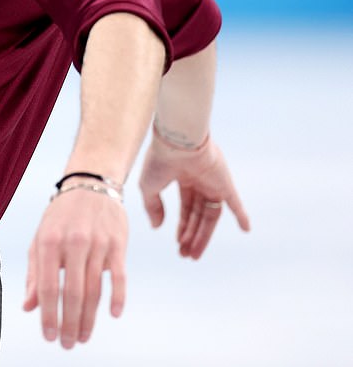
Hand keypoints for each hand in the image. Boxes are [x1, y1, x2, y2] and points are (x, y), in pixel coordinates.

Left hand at [23, 188, 127, 347]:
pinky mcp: (118, 242)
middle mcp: (73, 242)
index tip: (49, 337)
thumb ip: (34, 273)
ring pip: (94, 289)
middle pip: (72, 293)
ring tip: (83, 336)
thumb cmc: (62, 215)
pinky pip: (119, 275)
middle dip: (69, 324)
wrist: (91, 182)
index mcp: (49, 241)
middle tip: (68, 344)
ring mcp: (97, 242)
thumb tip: (28, 307)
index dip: (48, 316)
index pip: (48, 287)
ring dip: (89, 318)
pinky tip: (114, 314)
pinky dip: (118, 297)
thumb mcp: (41, 238)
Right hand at [139, 133, 249, 258]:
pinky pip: (235, 201)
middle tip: (186, 255)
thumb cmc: (160, 160)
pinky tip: (246, 229)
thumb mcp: (148, 187)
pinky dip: (241, 214)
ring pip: (210, 214)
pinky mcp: (224, 182)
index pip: (186, 207)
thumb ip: (153, 207)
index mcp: (182, 176)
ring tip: (194, 254)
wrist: (177, 141)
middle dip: (192, 235)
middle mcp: (199, 180)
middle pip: (198, 214)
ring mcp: (213, 181)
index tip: (179, 243)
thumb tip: (157, 227)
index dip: (183, 226)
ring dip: (204, 235)